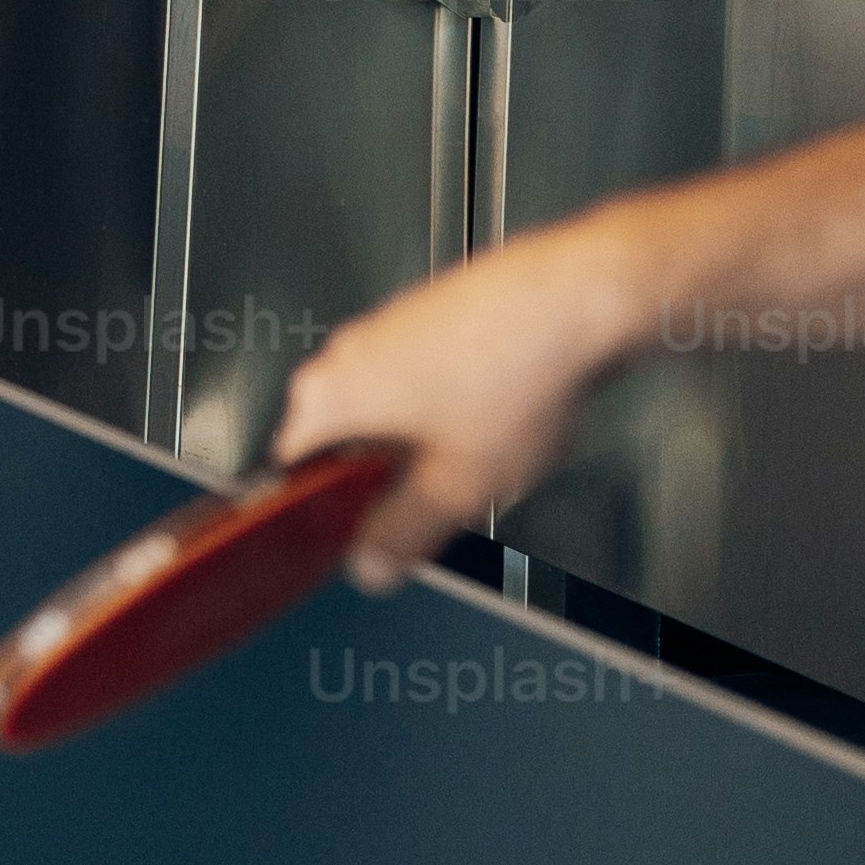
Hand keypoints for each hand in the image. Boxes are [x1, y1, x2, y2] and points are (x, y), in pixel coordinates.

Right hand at [267, 221, 658, 582]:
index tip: (354, 534)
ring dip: (419, 442)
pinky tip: (497, 416)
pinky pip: (419, 377)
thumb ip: (403, 535)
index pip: (290, 469)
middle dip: (381, 477)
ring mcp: (386, 327)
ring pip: (384, 408)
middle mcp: (344, 353)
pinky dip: (448, 404)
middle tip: (432, 502)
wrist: (573, 300)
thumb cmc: (511, 376)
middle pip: (340, 439)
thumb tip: (370, 565)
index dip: (322, 512)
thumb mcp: (456, 488)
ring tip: (477, 456)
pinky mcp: (427, 315)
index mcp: (327, 396)